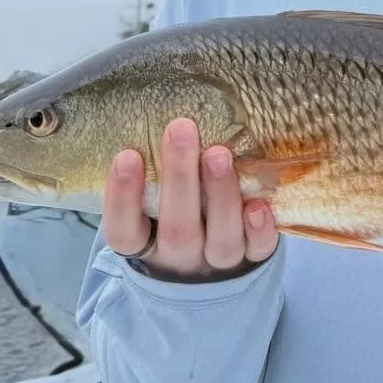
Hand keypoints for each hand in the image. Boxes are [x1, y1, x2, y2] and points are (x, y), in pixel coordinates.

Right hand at [102, 117, 277, 279]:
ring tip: (219, 154)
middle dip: (179, 179)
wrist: (215, 272)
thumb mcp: (156, 201)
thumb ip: (157, 172)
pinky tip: (259, 204)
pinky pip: (258, 251)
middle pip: (177, 229)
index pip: (124, 231)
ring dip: (220, 196)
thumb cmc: (178, 213)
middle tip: (181, 129)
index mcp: (145, 245)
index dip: (123, 198)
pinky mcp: (254, 261)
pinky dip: (259, 230)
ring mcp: (218, 263)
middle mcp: (180, 258)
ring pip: (220, 240)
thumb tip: (159, 111)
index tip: (127, 155)